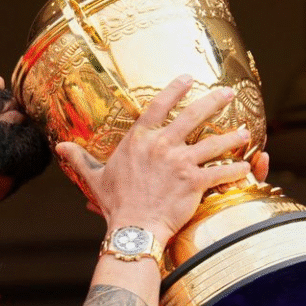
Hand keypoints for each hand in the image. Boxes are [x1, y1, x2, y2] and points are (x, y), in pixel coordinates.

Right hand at [56, 75, 251, 243]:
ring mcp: (180, 161)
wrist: (132, 227)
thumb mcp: (94, 177)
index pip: (159, 106)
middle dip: (214, 101)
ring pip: (214, 142)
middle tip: (228, 92)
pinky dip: (236, 169)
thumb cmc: (114, 203)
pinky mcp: (194, 180)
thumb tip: (59, 147)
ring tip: (246, 132)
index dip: (175, 89)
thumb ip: (80, 158)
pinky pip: (221, 171)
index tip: (188, 78)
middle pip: (193, 115)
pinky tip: (246, 166)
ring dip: (233, 136)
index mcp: (139, 139)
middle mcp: (161, 144)